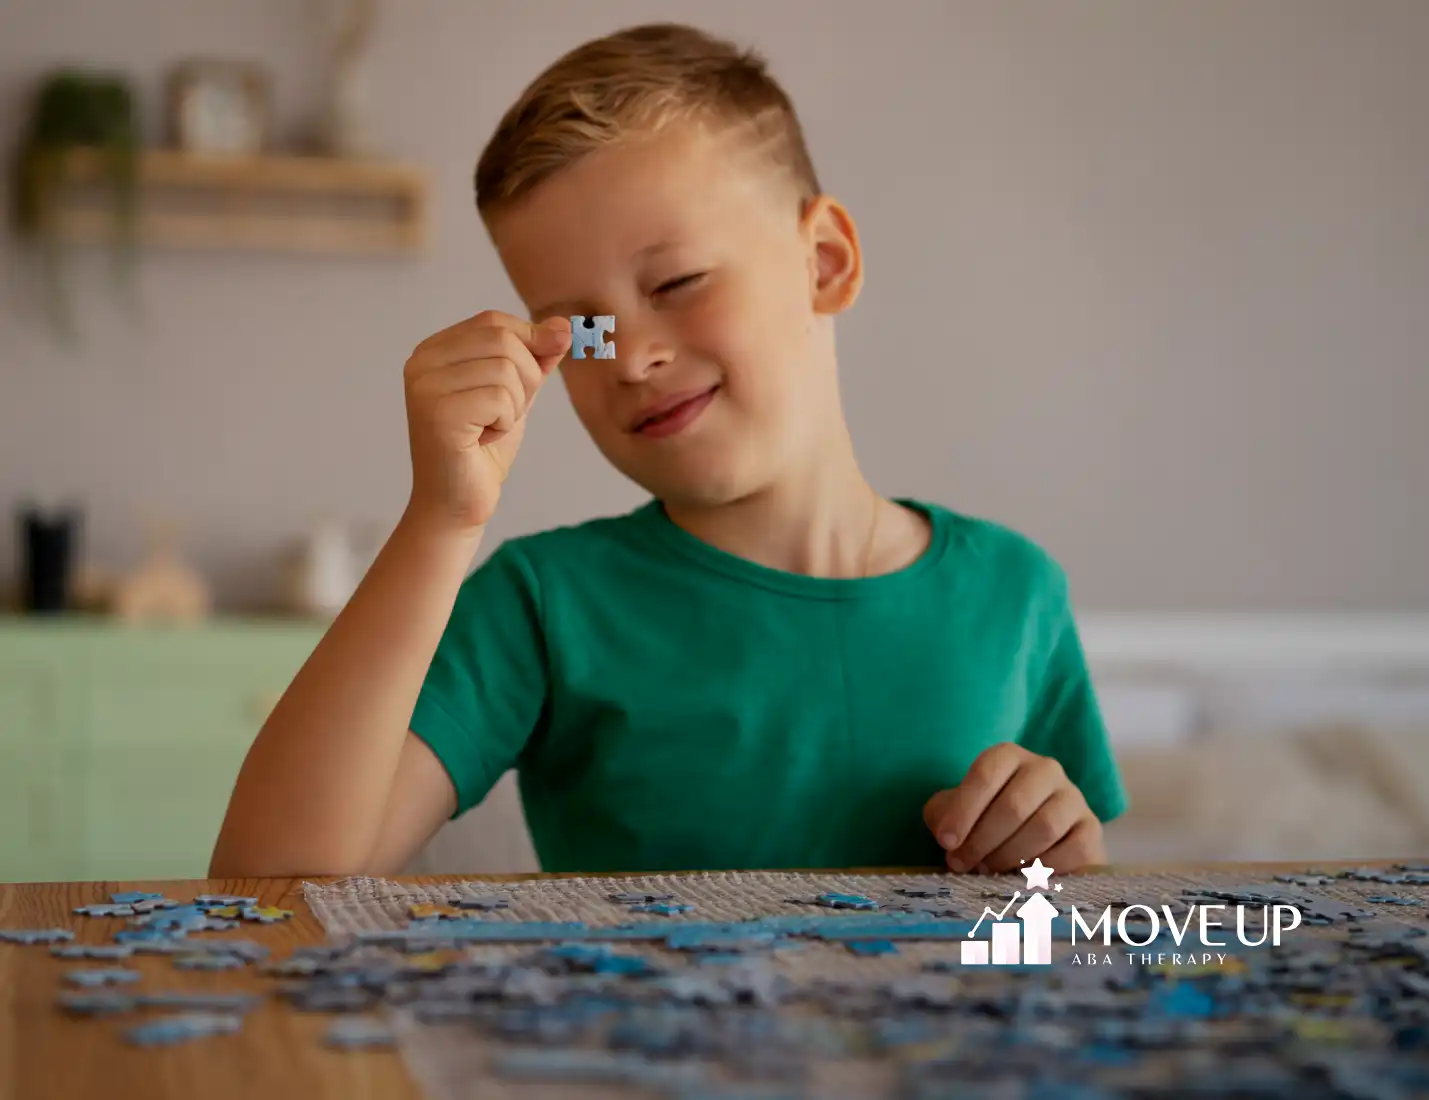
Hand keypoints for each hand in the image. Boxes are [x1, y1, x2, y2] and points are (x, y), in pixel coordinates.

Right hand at [402, 311, 570, 536]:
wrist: (459, 502)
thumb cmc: (482, 449)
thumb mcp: (517, 393)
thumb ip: (536, 357)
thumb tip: (563, 325)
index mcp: (434, 351)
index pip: (494, 321)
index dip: (529, 340)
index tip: (537, 373)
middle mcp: (421, 362)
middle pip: (503, 340)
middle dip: (526, 379)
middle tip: (506, 414)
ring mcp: (425, 387)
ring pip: (506, 369)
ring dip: (515, 406)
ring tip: (490, 428)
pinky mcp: (438, 413)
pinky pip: (500, 398)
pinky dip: (505, 423)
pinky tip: (483, 439)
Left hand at [922, 742, 1105, 874]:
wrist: (1031, 843)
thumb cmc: (986, 821)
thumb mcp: (956, 812)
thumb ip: (943, 815)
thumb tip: (947, 835)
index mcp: (1009, 757)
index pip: (986, 773)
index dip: (963, 810)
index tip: (946, 842)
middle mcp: (1046, 769)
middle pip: (1014, 804)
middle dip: (983, 840)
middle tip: (964, 864)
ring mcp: (1073, 798)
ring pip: (1044, 827)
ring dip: (1010, 855)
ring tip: (989, 871)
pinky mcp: (1092, 829)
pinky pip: (1072, 849)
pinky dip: (1044, 868)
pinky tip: (1023, 876)